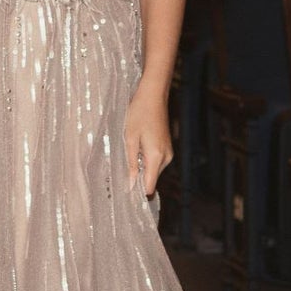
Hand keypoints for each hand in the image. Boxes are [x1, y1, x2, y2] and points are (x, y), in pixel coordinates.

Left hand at [124, 81, 172, 198]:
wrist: (153, 96)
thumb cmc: (138, 114)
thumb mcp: (130, 139)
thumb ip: (131, 163)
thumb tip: (130, 185)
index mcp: (156, 157)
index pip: (149, 186)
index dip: (137, 191)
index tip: (124, 193)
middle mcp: (166, 157)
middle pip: (151, 179)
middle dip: (137, 178)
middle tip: (121, 168)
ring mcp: (168, 152)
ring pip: (153, 170)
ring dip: (141, 167)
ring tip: (129, 152)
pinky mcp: (167, 148)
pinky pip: (155, 162)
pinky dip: (145, 160)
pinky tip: (137, 147)